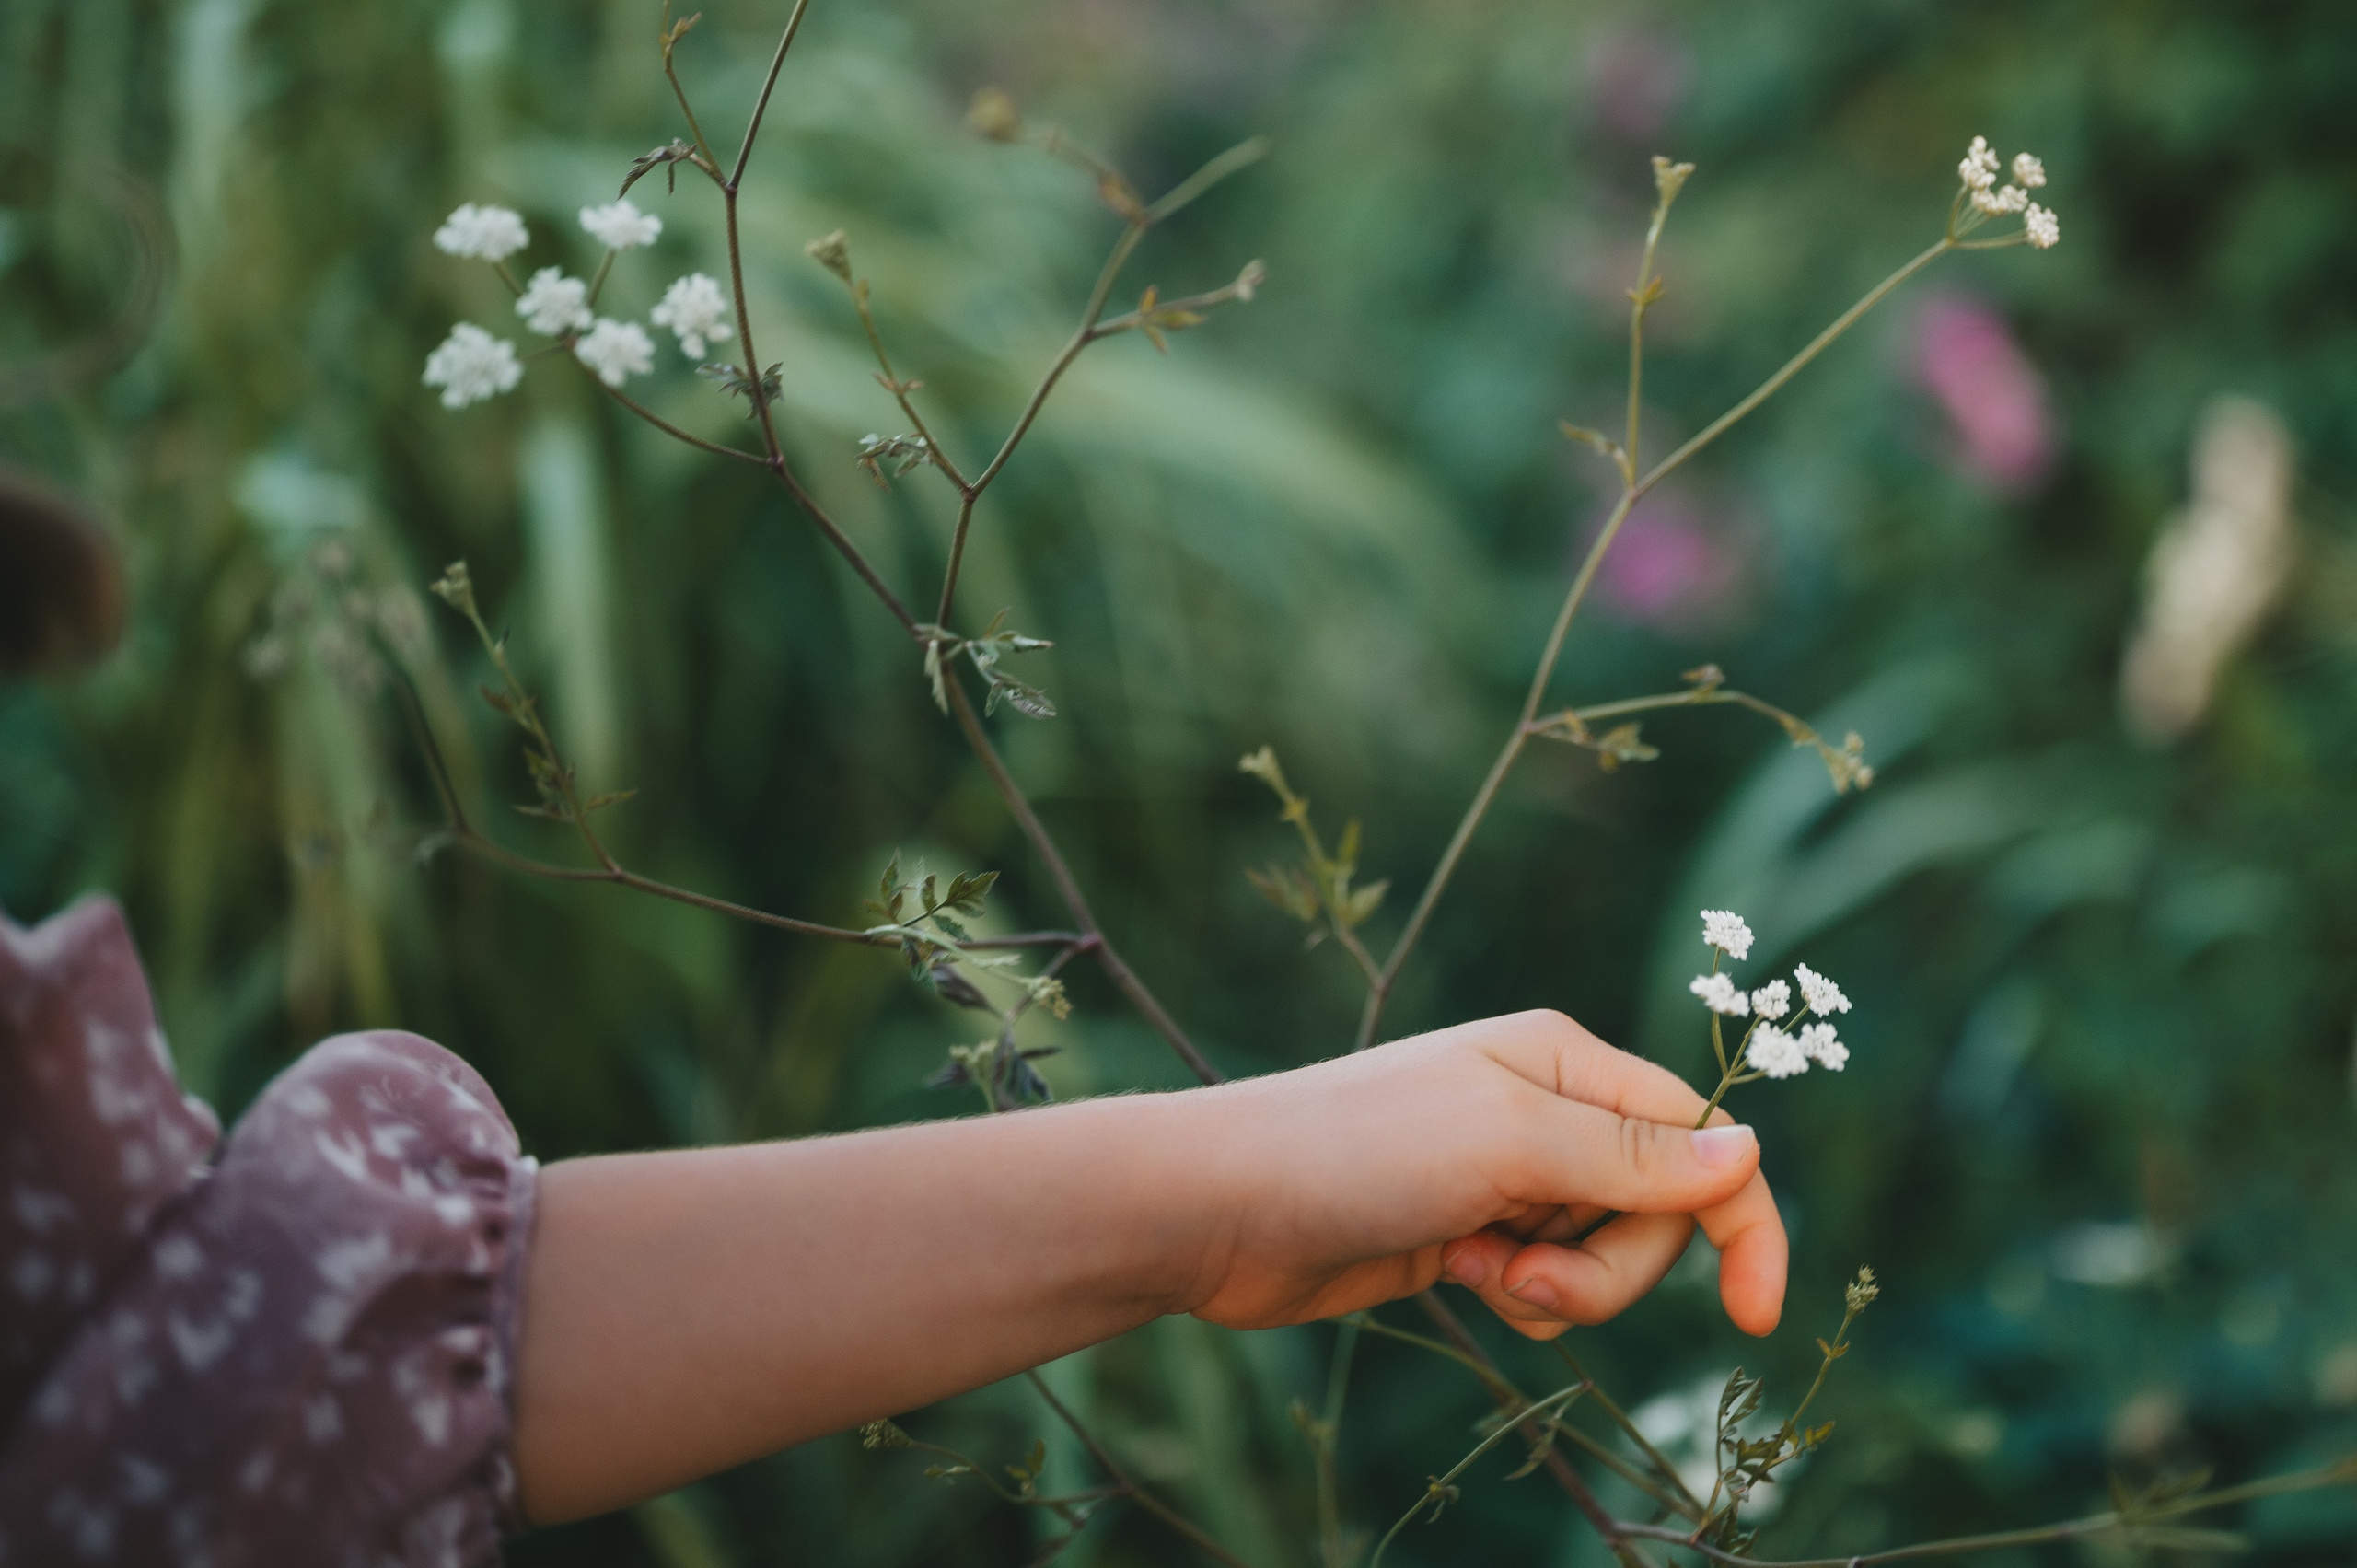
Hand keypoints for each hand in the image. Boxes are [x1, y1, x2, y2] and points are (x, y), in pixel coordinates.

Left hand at [1173, 1010, 1786, 1337]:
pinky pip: (1547, 1282)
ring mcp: (1508, 1173)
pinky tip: (1452, 1272)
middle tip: (1524, 1266)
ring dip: (1556, 1285)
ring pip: (1604, 1255)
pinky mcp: (1472, 1231)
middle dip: (1609, 1265)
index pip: (1703, 1139)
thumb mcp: (1507, 1143)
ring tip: (1473, 1265)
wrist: (1223, 1207)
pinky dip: (1518, 1294)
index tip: (1755, 1316)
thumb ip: (1632, 1156)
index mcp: (1568, 1061)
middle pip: (1659, 1213)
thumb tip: (1749, 1151)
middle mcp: (1547, 1109)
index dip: (1742, 1222)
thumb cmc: (1356, 1150)